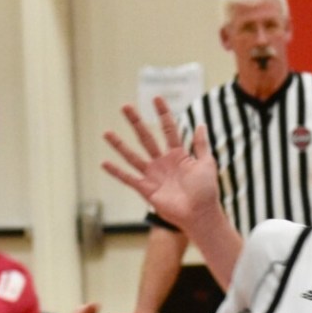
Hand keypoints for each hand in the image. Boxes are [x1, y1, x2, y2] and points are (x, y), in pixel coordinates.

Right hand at [101, 96, 220, 231]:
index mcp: (178, 155)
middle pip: (146, 138)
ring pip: (133, 156)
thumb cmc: (207, 191)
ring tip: (106, 132)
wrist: (201, 214)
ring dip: (119, 145)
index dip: (163, 114)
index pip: (168, 129)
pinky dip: (116, 172)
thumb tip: (201, 124)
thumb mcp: (207, 164)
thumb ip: (202, 145)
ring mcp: (153, 175)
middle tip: (125, 106)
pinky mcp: (147, 189)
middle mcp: (163, 162)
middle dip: (136, 122)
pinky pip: (129, 178)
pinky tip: (104, 163)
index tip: (156, 98)